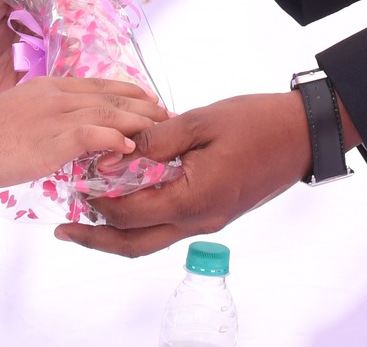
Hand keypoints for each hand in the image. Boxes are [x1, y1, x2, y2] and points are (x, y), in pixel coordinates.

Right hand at [0, 78, 168, 190]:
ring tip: (163, 132)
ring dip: (141, 122)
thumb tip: (69, 138)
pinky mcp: (51, 139)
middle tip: (169, 119)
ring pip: (111, 111)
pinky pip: (93, 132)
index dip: (130, 94)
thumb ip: (47, 122)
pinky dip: (116, 138)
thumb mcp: (21, 117)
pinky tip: (130, 147)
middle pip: (114, 96)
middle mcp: (58, 95)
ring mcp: (56, 115)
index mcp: (50, 87)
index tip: (151, 105)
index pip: (101, 86)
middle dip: (145, 107)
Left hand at [54, 92, 314, 256]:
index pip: (130, 213)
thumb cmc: (257, 122)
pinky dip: (141, 218)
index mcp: (193, 200)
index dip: (98, 200)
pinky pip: (167, 224)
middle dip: (96, 239)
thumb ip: (156, 140)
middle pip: (134, 244)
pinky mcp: (213, 212)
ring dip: (116, 232)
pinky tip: (126, 200)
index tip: (74, 182)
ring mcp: (207, 220)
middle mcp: (198, 221)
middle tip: (63, 231)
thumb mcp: (202, 121)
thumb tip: (112, 156)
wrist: (304, 134)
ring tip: (85, 219)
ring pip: (150, 240)